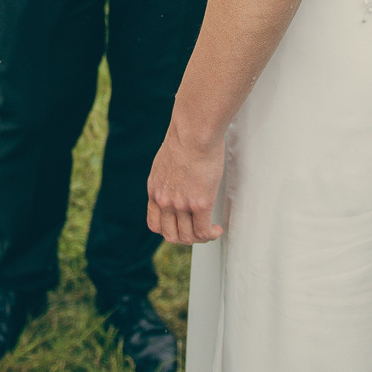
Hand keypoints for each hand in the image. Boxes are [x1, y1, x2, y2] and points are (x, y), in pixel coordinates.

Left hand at [147, 124, 225, 244]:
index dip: (169, 231)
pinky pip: (203, 231)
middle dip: (186, 238)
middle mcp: (164, 201)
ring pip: (189, 237)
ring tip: (210, 231)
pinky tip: (217, 229)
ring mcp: (181, 204)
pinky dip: (211, 234)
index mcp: (155, 190)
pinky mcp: (200, 203)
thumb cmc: (185, 138)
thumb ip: (167, 177)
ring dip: (201, 238)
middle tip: (198, 231)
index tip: (181, 226)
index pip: (155, 225)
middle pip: (171, 236)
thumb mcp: (165, 161)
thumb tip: (177, 180)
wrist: (193, 132)